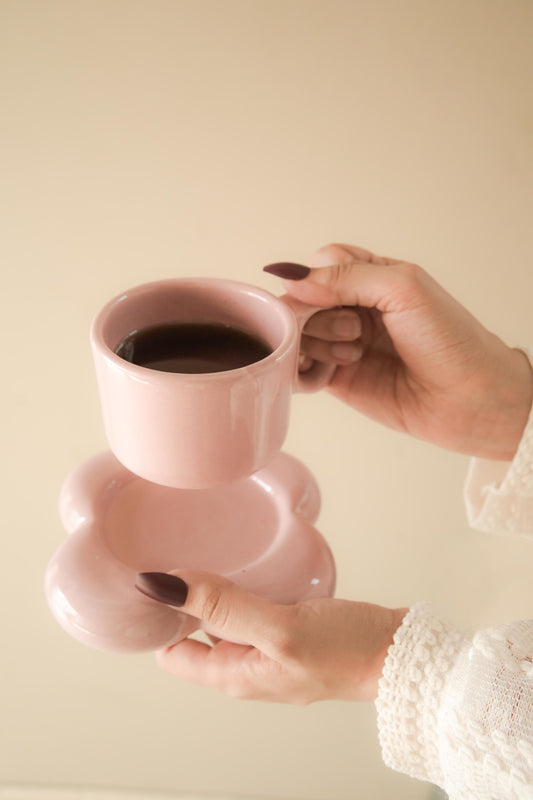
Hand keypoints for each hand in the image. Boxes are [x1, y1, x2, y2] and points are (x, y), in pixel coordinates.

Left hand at [136, 571, 405, 703]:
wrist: (399, 653)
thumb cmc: (345, 652)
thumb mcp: (279, 628)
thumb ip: (224, 606)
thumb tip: (162, 586)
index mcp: (233, 675)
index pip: (171, 651)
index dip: (157, 616)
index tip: (151, 575)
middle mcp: (244, 665)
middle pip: (194, 632)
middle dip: (182, 598)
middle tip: (174, 550)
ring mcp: (266, 649)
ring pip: (223, 617)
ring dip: (212, 589)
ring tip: (205, 549)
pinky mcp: (286, 631)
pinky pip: (250, 609)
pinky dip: (242, 587)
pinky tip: (247, 563)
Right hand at [265, 244, 532, 459]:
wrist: (468, 399)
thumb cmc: (450, 340)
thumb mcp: (402, 289)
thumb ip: (347, 276)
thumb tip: (291, 280)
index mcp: (371, 277)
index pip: (321, 263)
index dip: (316, 279)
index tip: (329, 296)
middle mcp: (353, 308)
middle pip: (302, 299)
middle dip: (316, 314)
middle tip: (352, 330)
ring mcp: (342, 343)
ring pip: (298, 333)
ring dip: (319, 342)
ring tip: (356, 354)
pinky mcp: (336, 380)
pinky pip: (298, 369)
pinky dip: (302, 369)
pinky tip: (330, 373)